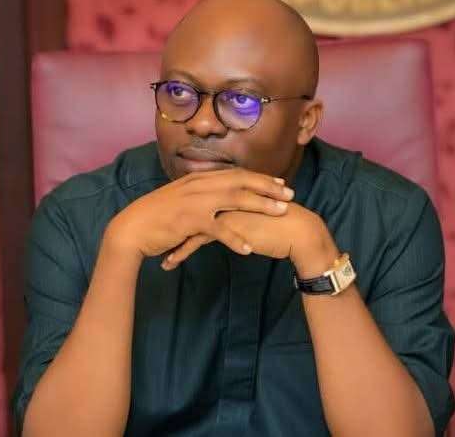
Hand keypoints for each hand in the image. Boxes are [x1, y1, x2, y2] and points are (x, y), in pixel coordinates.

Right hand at [103, 168, 294, 260]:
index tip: (279, 182)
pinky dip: (234, 238)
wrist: (131, 227)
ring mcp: (194, 201)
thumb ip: (198, 193)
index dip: (259, 178)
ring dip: (261, 205)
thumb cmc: (155, 216)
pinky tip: (247, 249)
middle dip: (268, 187)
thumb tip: (216, 194)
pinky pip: (218, 229)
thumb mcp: (178, 197)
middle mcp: (198, 185)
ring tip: (281, 212)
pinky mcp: (189, 221)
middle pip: (241, 181)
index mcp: (197, 178)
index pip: (235, 174)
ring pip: (235, 199)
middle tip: (290, 194)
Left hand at [162, 202, 339, 275]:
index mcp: (227, 190)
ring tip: (162, 258)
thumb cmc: (278, 225)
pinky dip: (182, 252)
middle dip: (170, 229)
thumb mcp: (252, 215)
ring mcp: (221, 209)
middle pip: (187, 211)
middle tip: (156, 240)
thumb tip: (225, 219)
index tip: (168, 229)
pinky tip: (171, 263)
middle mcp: (221, 196)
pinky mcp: (225, 226)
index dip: (182, 216)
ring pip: (188, 225)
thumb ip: (237, 212)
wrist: (297, 231)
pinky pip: (196, 240)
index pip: (197, 202)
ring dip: (173, 242)